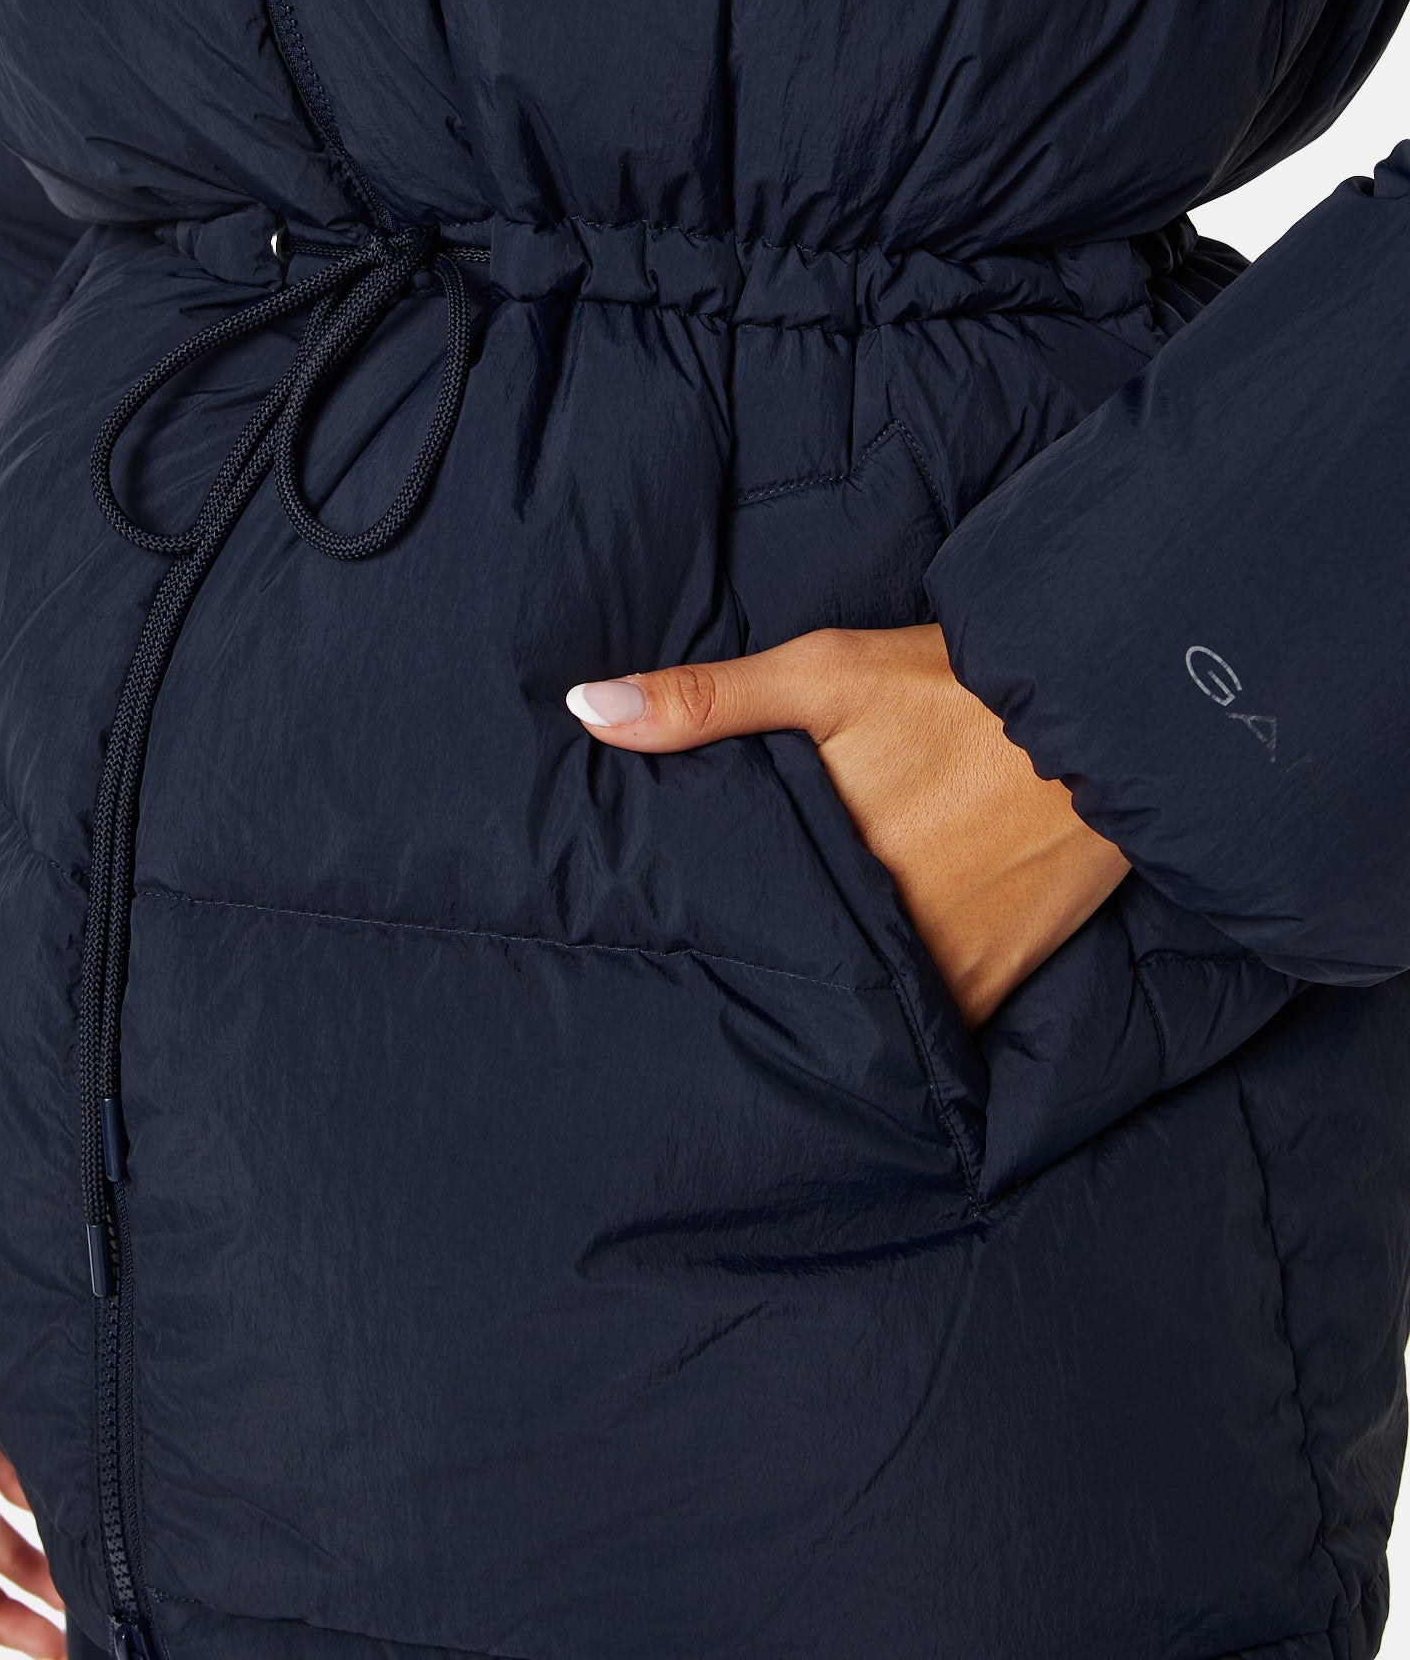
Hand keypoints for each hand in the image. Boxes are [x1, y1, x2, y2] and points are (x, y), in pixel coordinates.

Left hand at [566, 623, 1126, 1024]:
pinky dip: (899, 1013)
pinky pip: (931, 1022)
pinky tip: (867, 998)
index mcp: (828, 867)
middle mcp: (884, 937)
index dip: (696, 937)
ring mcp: (946, 969)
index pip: (736, 927)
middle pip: (797, 975)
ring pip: (860, 1007)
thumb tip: (583, 709)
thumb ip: (704, 700)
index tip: (651, 944)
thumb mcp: (824, 673)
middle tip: (705, 980)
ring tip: (784, 989)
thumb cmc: (958, 686)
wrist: (1112, 715)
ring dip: (829, 1001)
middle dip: (758, 976)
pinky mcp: (998, 981)